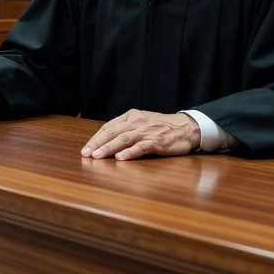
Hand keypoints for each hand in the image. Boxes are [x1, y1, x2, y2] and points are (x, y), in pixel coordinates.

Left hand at [81, 110, 200, 159]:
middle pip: (113, 132)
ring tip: (97, 156)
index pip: (109, 126)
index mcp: (131, 116)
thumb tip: (106, 140)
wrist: (186, 127)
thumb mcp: (142, 122)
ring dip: (109, 148)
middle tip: (86, 154)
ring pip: (123, 139)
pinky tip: (120, 158)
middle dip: (97, 143)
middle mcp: (137, 122)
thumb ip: (126, 128)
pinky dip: (130, 152)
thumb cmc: (162, 126)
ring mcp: (147, 131)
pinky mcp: (157, 142)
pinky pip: (141, 147)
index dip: (96, 138)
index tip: (86, 148)